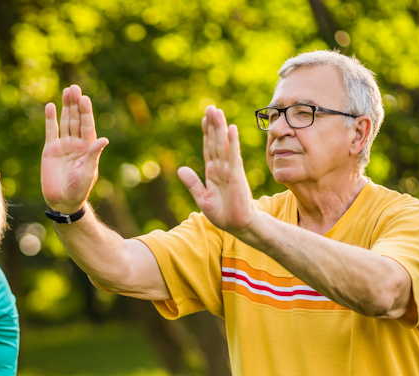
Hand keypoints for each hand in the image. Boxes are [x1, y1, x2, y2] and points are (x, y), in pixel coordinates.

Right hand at [41, 84, 108, 213]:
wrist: (62, 201)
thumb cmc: (79, 189)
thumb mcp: (88, 172)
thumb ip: (93, 155)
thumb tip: (104, 139)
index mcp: (88, 148)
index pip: (87, 125)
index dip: (86, 112)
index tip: (85, 99)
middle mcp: (76, 143)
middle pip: (76, 119)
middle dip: (76, 104)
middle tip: (75, 88)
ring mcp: (63, 145)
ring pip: (65, 121)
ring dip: (66, 107)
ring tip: (67, 90)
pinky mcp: (50, 150)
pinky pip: (51, 131)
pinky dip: (51, 119)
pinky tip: (51, 106)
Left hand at [177, 106, 256, 235]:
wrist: (238, 225)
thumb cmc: (223, 213)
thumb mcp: (202, 198)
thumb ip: (192, 183)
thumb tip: (180, 169)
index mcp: (213, 172)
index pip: (208, 148)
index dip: (206, 133)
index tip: (204, 118)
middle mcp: (222, 167)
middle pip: (216, 142)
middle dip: (213, 125)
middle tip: (211, 107)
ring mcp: (230, 170)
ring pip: (223, 145)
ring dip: (220, 128)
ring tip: (218, 111)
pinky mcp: (237, 175)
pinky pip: (234, 156)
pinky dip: (232, 142)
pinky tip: (231, 129)